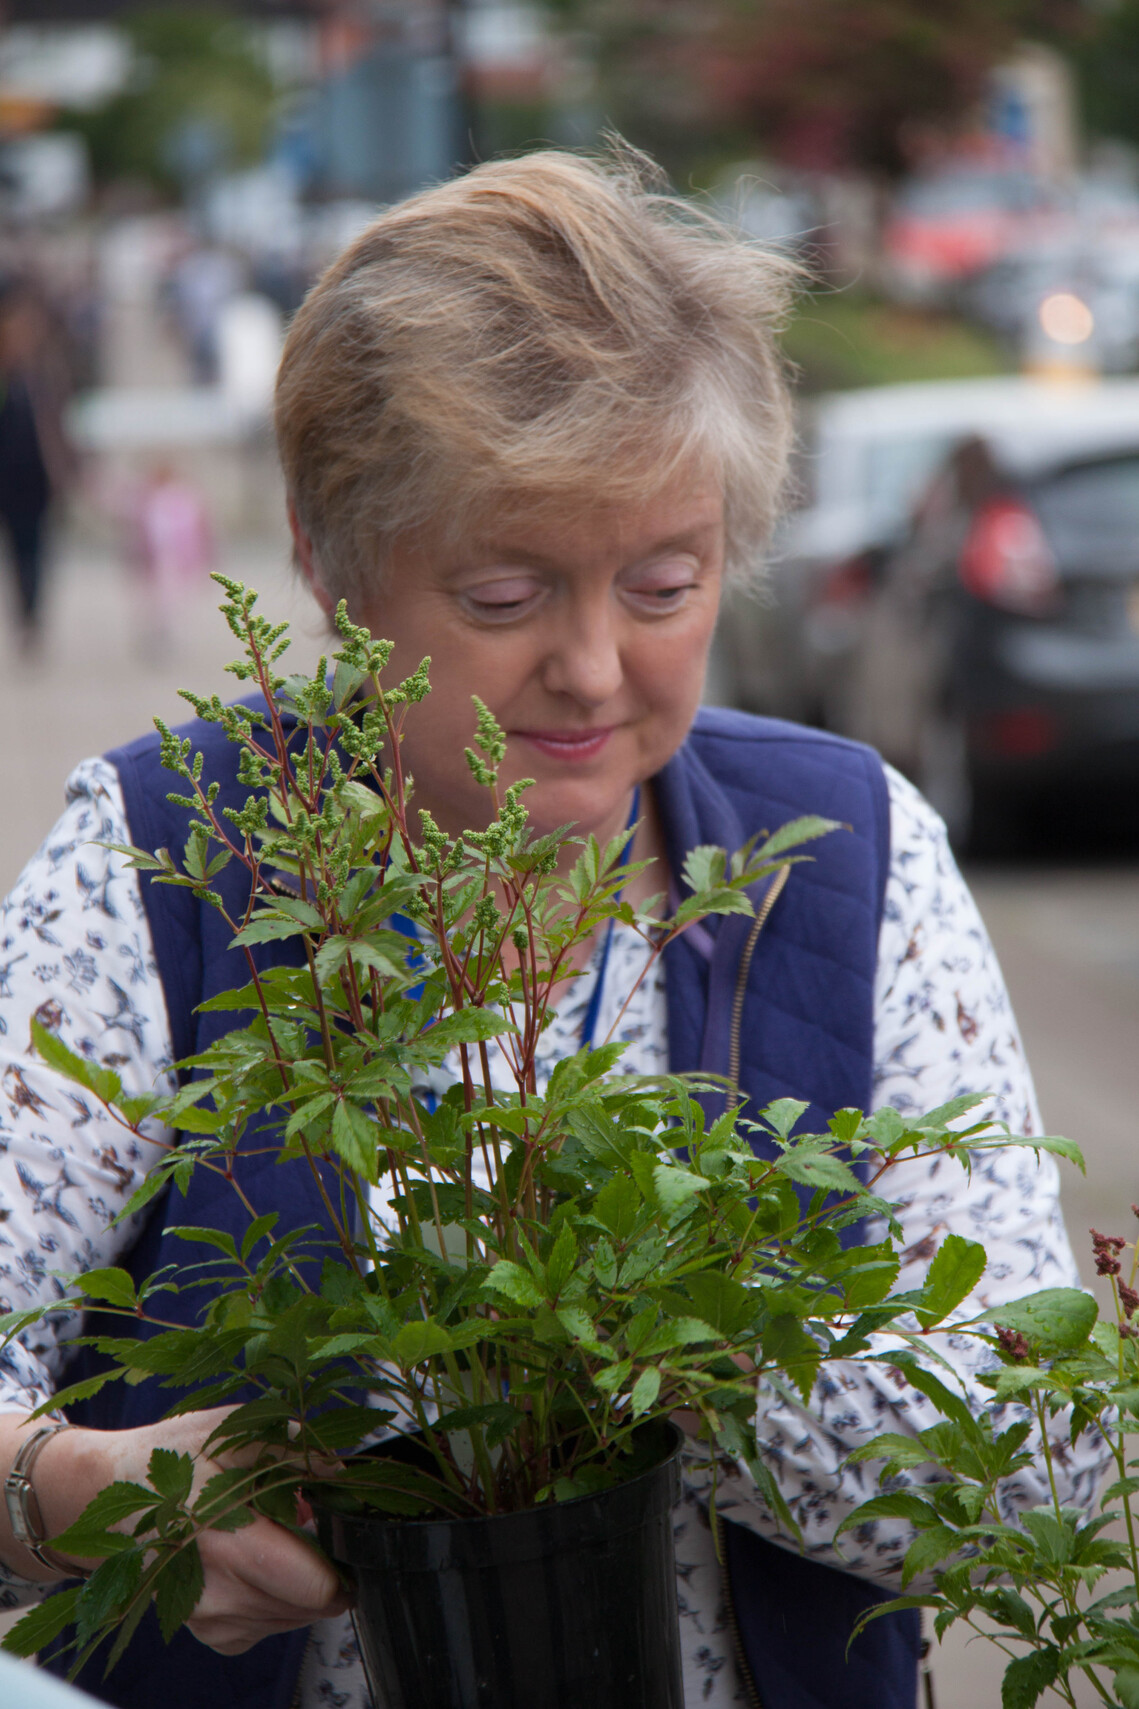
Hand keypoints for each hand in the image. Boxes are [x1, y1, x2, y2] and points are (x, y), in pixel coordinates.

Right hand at [15, 1407, 350, 1654]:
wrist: (106, 1493)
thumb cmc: (171, 1458)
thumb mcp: (233, 1430)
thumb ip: (292, 1446)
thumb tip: (340, 1468)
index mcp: (227, 1541)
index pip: (314, 1585)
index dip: (343, 1560)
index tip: (342, 1529)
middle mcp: (217, 1593)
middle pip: (309, 1603)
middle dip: (324, 1565)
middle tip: (308, 1521)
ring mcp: (210, 1619)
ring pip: (291, 1617)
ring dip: (299, 1581)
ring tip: (277, 1533)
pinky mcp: (208, 1631)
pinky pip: (266, 1624)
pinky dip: (276, 1596)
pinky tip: (257, 1558)